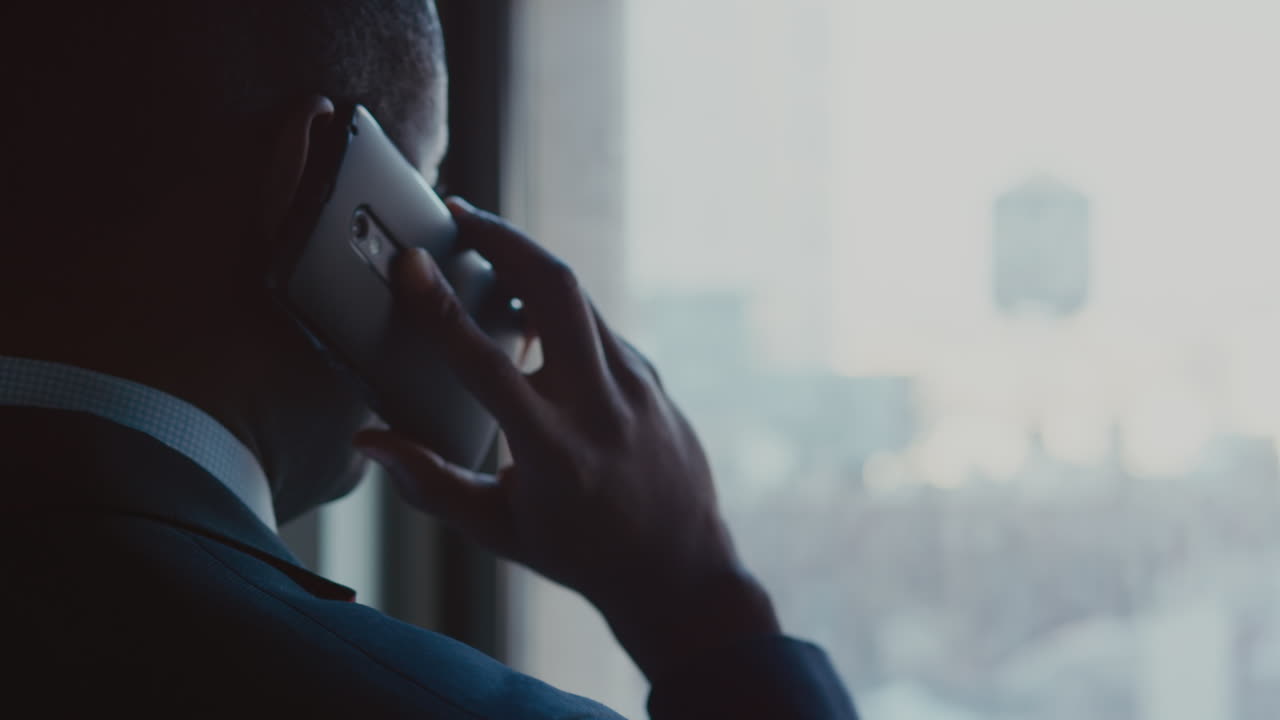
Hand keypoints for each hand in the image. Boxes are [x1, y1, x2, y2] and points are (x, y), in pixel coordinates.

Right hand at [353, 198, 778, 679]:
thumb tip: (368, 439)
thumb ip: (428, 483)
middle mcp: (600, 406)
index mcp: (553, 450)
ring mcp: (636, 386)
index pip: (485, 363)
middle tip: (457, 215)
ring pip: (579, 298)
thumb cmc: (581, 555)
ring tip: (483, 256)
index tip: (408, 261)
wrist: (681, 569)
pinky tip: (530, 322)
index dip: (439, 307)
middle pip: (555, 289)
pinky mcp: (652, 378)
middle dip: (503, 238)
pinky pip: (598, 328)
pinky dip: (559, 311)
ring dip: (527, 266)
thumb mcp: (497, 529)